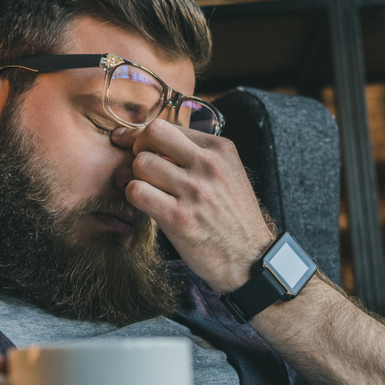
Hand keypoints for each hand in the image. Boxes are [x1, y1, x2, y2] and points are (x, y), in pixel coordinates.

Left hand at [115, 120, 275, 292]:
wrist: (250, 258)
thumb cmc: (234, 217)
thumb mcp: (228, 173)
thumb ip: (199, 154)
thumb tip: (157, 141)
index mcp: (220, 149)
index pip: (168, 126)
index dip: (145, 136)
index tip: (134, 144)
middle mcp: (208, 165)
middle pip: (152, 135)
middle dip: (138, 148)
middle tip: (143, 167)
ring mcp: (194, 190)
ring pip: (141, 164)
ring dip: (137, 176)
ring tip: (147, 189)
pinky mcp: (179, 217)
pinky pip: (137, 191)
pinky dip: (134, 196)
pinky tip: (146, 204)